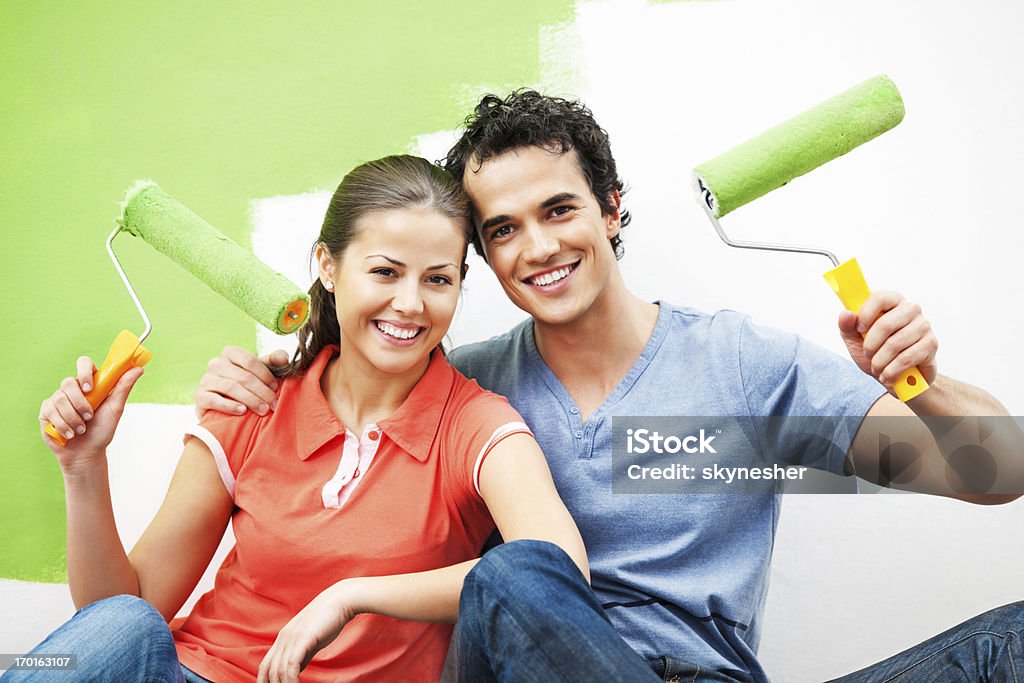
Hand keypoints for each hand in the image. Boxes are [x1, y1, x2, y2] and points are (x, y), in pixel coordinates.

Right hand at [39, 356, 143, 474]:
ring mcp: (57, 398)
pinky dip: (63, 425)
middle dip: (80, 403)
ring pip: (60, 399)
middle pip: (68, 382)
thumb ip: (124, 387)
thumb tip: (139, 368)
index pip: (84, 363)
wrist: (86, 453)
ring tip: (81, 429)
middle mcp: (73, 388)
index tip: (90, 388)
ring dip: (73, 418)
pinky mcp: (46, 410)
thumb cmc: (102, 430)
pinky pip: (50, 410)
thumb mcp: (116, 408)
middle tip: (89, 417)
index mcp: (90, 383)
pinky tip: (69, 434)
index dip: (84, 372)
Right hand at [194, 346, 288, 416]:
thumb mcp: (259, 371)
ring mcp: (206, 379)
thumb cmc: (244, 383)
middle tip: (274, 404)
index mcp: (230, 352)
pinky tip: (243, 412)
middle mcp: (216, 363)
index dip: (266, 375)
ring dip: (250, 400)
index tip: (276, 388)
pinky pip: (214, 400)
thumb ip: (273, 362)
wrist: (221, 403)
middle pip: (243, 376)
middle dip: (262, 392)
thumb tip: (285, 357)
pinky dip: (230, 406)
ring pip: (231, 388)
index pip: (250, 361)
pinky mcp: (199, 396)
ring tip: (263, 410)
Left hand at [257, 581, 357, 682]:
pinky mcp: (302, 639)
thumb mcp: (311, 640)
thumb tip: (296, 671)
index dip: (264, 681)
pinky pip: (291, 666)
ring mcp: (291, 638)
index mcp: (283, 637)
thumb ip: (302, 655)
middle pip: (269, 670)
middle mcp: (283, 638)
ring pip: (278, 670)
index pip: (265, 665)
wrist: (341, 600)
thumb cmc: (329, 619)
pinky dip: (291, 680)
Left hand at [838, 291, 937, 394]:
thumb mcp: (856, 340)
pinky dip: (891, 371)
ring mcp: (923, 326)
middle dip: (870, 346)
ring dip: (879, 362)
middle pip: (886, 324)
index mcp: (891, 302)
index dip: (866, 314)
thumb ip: (847, 327)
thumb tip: (846, 314)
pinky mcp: (931, 344)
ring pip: (894, 344)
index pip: (880, 297)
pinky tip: (887, 375)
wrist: (899, 378)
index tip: (859, 329)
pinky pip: (906, 358)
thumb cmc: (876, 353)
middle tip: (867, 355)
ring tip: (877, 367)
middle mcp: (910, 309)